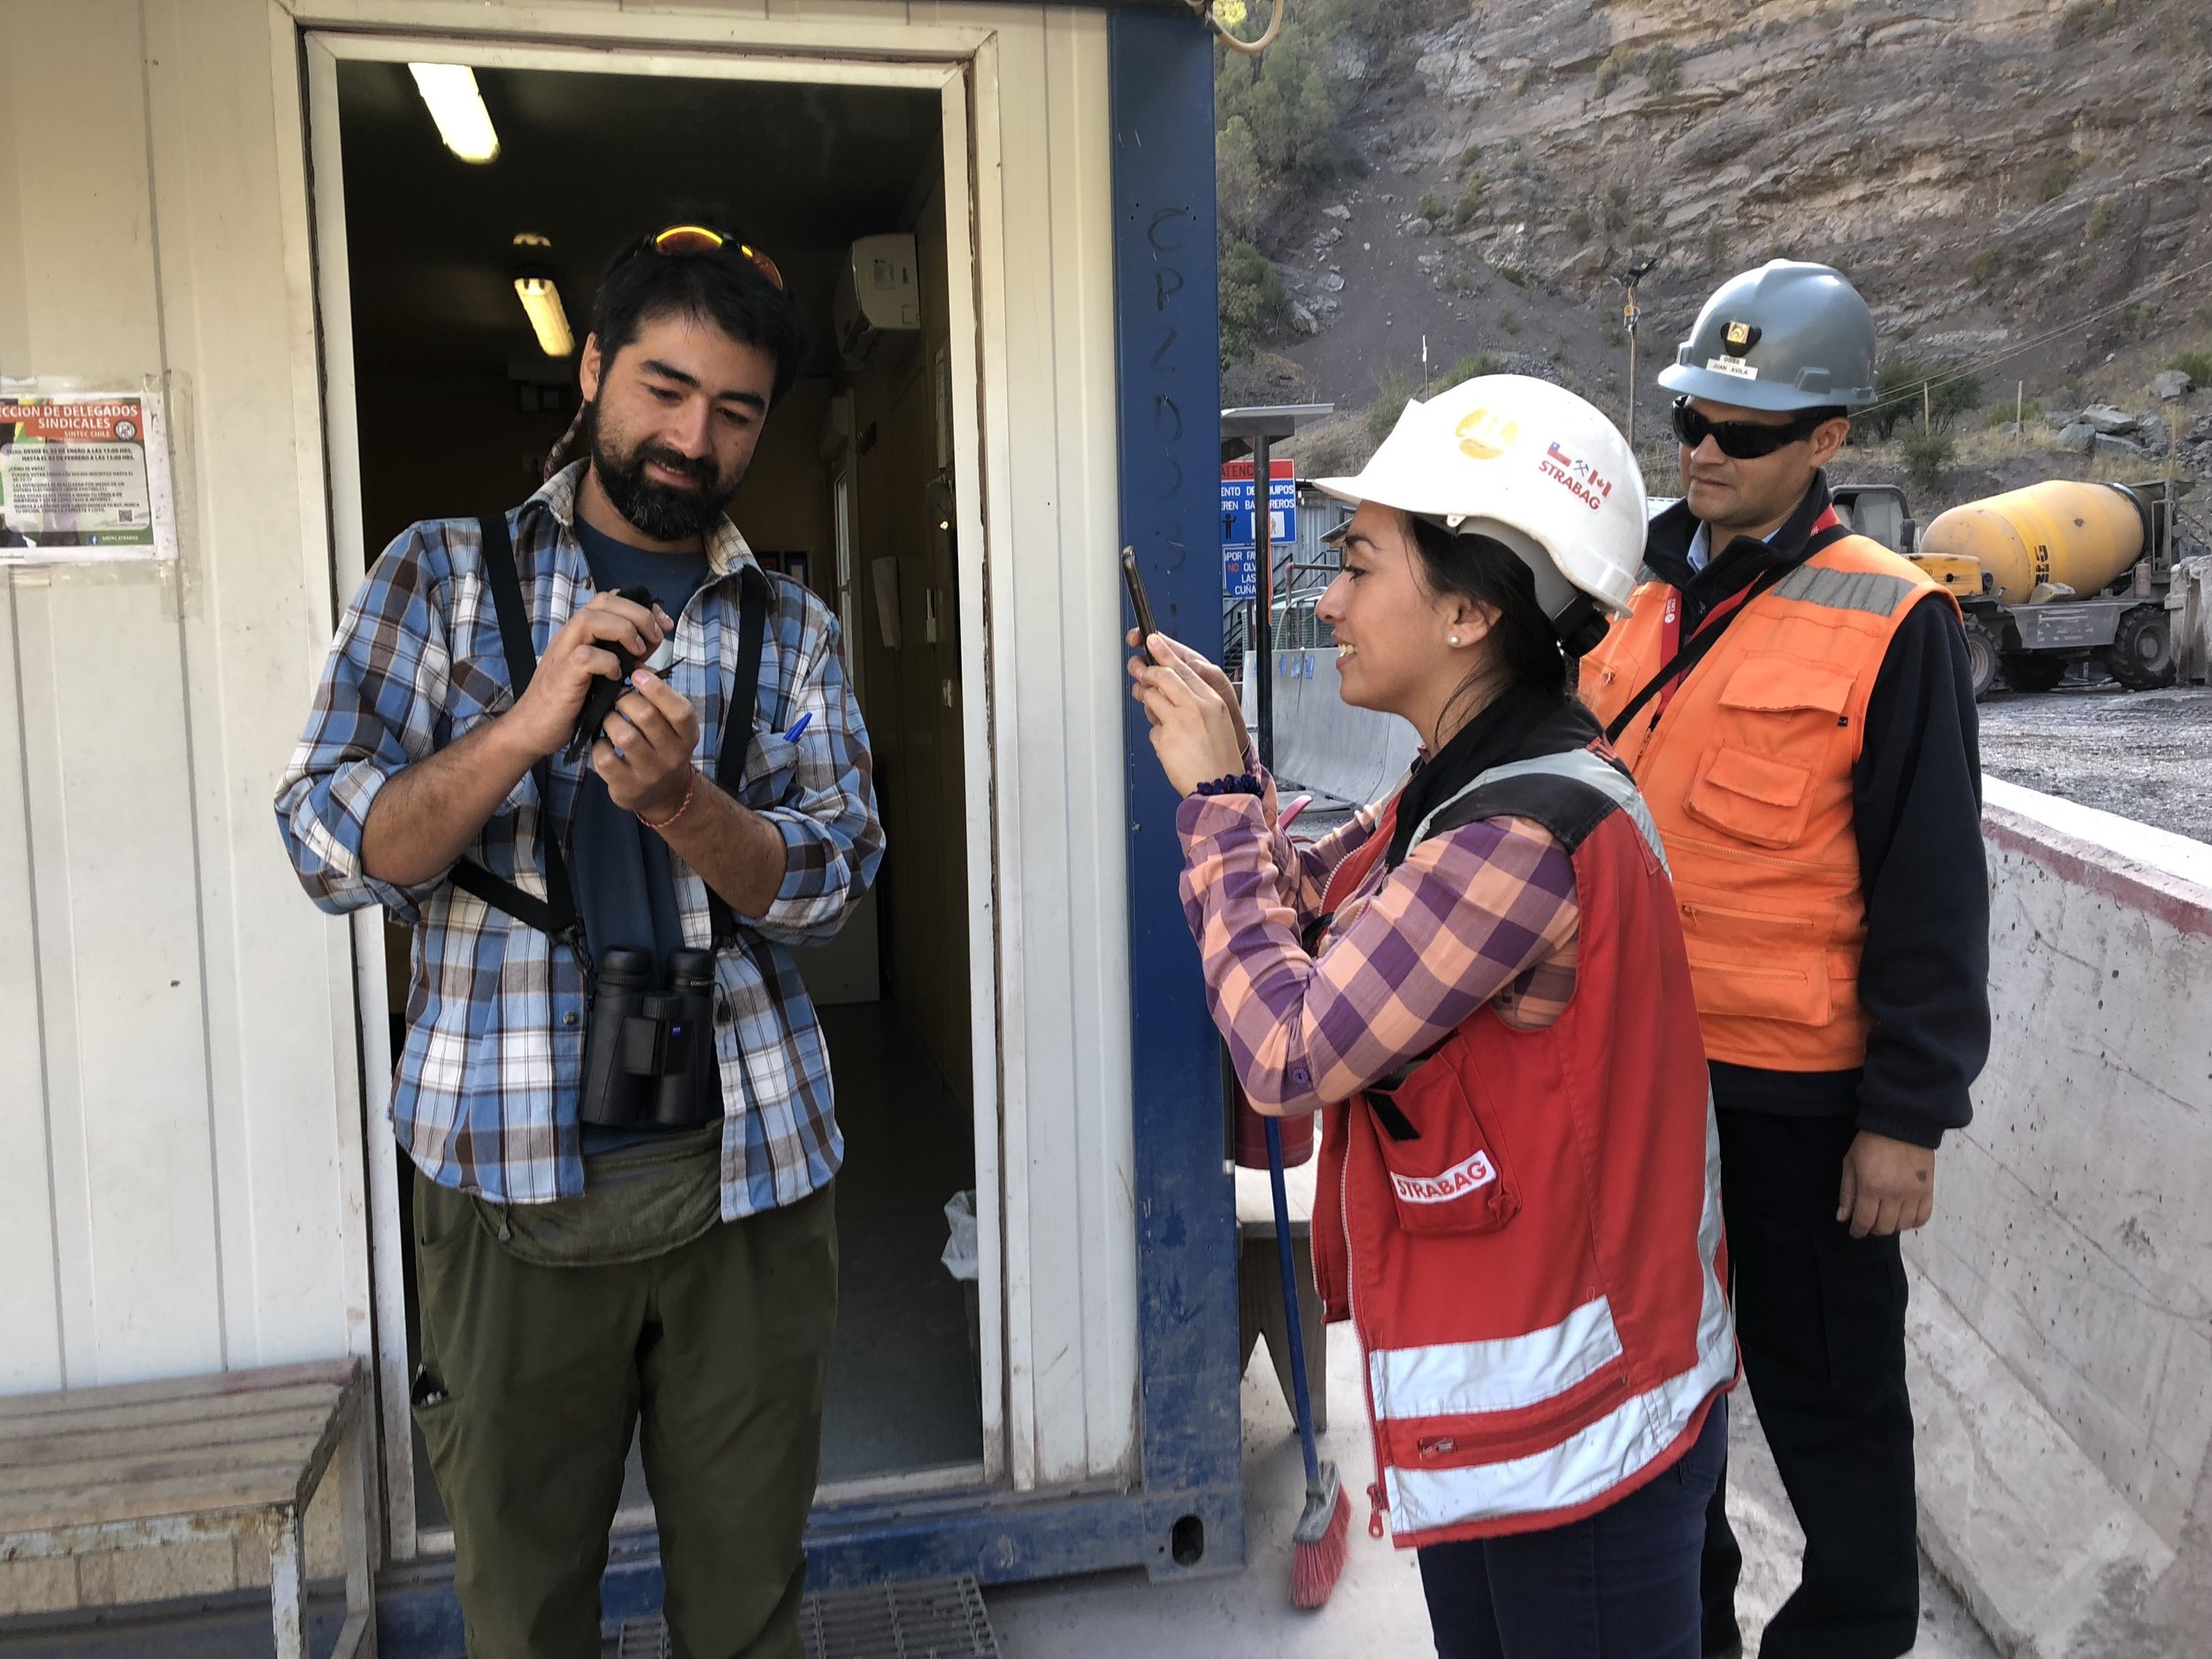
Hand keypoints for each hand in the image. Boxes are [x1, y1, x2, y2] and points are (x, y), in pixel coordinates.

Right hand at [502, 592, 673, 760]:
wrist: (533, 726)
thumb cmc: (571, 701)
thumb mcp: (603, 671)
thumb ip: (625, 652)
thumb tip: (652, 643)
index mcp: (582, 631)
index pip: (611, 599)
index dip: (641, 605)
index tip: (664, 624)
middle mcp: (571, 635)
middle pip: (603, 601)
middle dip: (638, 613)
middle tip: (656, 637)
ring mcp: (564, 652)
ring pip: (591, 619)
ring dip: (623, 631)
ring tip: (639, 652)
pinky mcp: (563, 674)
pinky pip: (586, 656)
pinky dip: (609, 663)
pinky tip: (617, 677)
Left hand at [593, 669, 701, 818]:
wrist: (664, 794)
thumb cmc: (664, 747)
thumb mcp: (673, 726)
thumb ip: (660, 700)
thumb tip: (637, 666)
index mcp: (688, 736)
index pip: (679, 710)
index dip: (656, 688)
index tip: (636, 674)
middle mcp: (673, 755)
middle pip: (646, 716)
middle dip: (625, 699)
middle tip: (619, 698)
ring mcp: (650, 773)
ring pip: (623, 735)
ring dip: (610, 720)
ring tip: (610, 719)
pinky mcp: (627, 786)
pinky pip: (605, 757)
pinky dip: (599, 745)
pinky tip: (604, 743)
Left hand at [1129, 633, 1247, 795]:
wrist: (1221, 786)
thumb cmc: (1220, 757)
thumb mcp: (1218, 721)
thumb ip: (1197, 702)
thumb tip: (1173, 688)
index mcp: (1211, 700)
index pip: (1183, 669)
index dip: (1164, 652)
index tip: (1151, 641)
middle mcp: (1195, 707)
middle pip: (1162, 677)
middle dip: (1145, 671)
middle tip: (1137, 670)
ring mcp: (1178, 722)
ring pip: (1152, 698)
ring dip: (1146, 701)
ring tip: (1152, 709)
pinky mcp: (1164, 739)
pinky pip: (1153, 729)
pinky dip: (1158, 734)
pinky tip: (1170, 744)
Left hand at [1837, 1131, 1935, 1237]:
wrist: (1901, 1124)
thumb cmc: (1870, 1142)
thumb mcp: (1850, 1163)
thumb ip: (1847, 1192)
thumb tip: (1843, 1218)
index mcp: (1871, 1187)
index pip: (1864, 1221)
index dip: (1858, 1231)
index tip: (1855, 1231)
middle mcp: (1893, 1195)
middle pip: (1884, 1227)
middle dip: (1873, 1229)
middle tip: (1869, 1221)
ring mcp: (1913, 1194)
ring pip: (1903, 1225)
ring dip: (1892, 1226)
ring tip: (1886, 1217)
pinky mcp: (1928, 1190)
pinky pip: (1923, 1217)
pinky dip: (1913, 1222)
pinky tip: (1904, 1216)